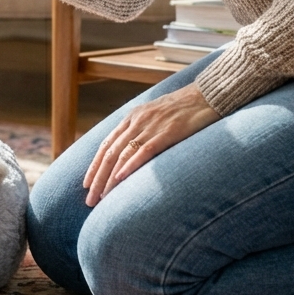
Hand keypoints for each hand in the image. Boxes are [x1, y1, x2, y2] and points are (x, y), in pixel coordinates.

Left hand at [82, 83, 219, 205]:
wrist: (207, 94)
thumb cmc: (184, 109)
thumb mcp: (156, 116)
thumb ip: (143, 131)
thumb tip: (133, 152)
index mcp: (132, 118)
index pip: (106, 145)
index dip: (94, 165)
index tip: (86, 184)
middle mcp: (136, 121)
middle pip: (109, 153)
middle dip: (97, 178)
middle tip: (90, 200)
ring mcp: (151, 126)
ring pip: (122, 155)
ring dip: (109, 179)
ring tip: (102, 197)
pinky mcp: (168, 132)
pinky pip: (144, 151)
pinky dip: (130, 166)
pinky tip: (120, 179)